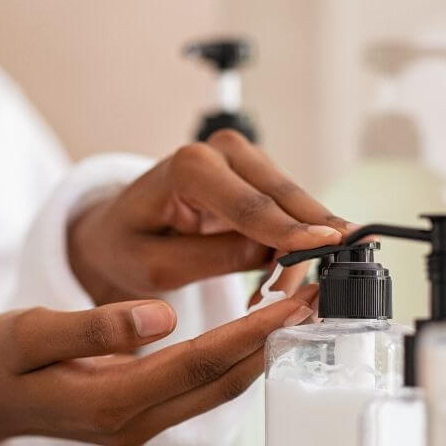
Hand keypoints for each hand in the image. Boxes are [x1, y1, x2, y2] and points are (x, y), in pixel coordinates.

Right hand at [0, 287, 316, 445]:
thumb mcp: (25, 335)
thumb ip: (92, 328)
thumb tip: (160, 316)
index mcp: (110, 401)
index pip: (197, 364)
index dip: (249, 333)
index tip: (295, 300)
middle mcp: (136, 422)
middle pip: (221, 383)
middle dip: (274, 340)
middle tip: (318, 296)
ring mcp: (142, 424)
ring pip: (218, 389)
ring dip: (262, 350)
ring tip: (300, 307)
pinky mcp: (143, 416)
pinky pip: (202, 388)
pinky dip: (234, 357)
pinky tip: (254, 329)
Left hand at [69, 129, 351, 304]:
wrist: (116, 232)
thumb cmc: (127, 247)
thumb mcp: (157, 266)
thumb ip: (213, 259)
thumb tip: (273, 254)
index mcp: (190, 166)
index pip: (251, 205)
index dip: (291, 230)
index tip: (330, 245)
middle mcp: (222, 151)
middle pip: (285, 198)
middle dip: (309, 242)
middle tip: (328, 287)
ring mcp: (244, 160)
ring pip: (296, 206)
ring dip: (299, 250)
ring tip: (274, 294)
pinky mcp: (257, 178)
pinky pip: (290, 212)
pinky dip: (292, 245)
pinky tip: (276, 278)